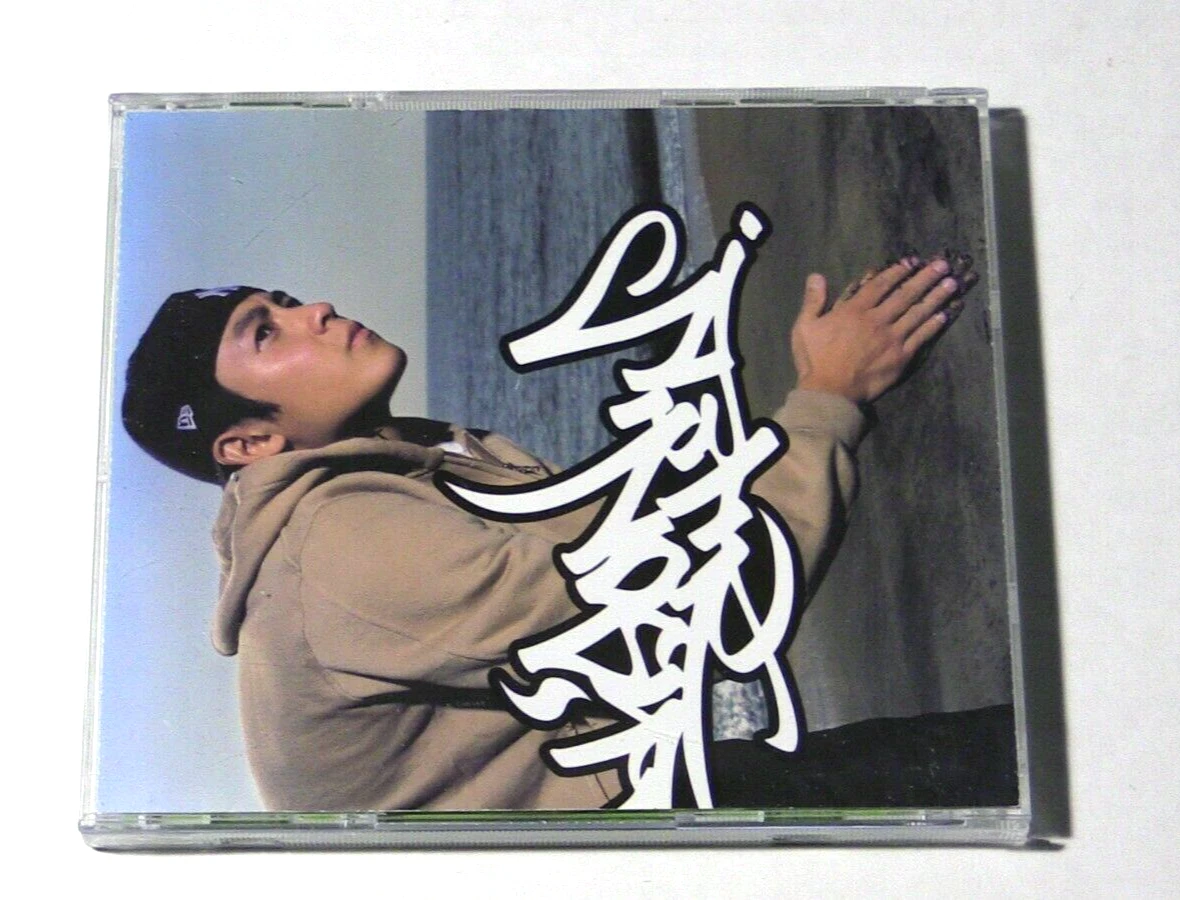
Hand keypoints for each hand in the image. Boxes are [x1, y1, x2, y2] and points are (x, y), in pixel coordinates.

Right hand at [790, 256, 974, 403]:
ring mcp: (892, 339)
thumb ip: (813, 301)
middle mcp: (878, 320)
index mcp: (855, 311)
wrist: (830, 392)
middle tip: (942, 265)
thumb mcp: (804, 327)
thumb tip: (816, 276)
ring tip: (952, 283)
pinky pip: (921, 337)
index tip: (912, 261)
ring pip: (918, 313)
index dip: (897, 271)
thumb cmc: (815, 360)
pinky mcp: (901, 357)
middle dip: (925, 277)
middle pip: (905, 294)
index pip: (880, 285)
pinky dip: (934, 325)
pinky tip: (945, 315)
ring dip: (936, 297)